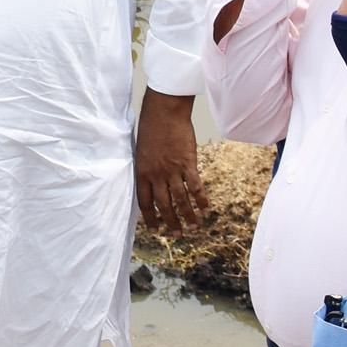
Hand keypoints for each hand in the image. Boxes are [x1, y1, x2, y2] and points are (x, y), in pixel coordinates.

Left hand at [135, 92, 206, 233]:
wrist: (164, 112)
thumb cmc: (151, 128)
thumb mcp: (141, 151)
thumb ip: (146, 169)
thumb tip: (150, 184)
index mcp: (142, 172)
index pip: (144, 202)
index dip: (150, 218)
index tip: (155, 230)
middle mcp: (156, 175)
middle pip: (164, 205)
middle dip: (170, 222)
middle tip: (176, 234)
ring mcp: (173, 170)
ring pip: (181, 200)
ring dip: (188, 216)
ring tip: (193, 227)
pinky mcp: (188, 164)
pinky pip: (196, 187)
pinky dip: (201, 200)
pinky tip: (205, 209)